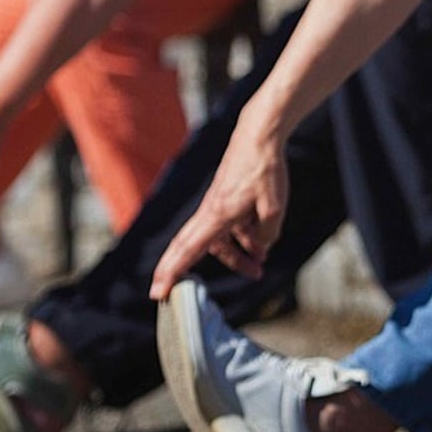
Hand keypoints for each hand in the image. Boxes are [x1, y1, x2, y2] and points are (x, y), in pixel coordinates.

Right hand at [149, 116, 288, 299]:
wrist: (260, 135)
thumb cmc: (264, 168)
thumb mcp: (274, 206)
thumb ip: (267, 233)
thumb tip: (261, 247)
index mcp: (218, 215)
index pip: (189, 249)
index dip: (172, 272)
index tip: (157, 292)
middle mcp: (211, 212)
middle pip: (188, 247)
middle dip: (178, 271)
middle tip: (165, 295)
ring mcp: (218, 205)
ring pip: (218, 239)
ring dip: (236, 255)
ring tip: (258, 267)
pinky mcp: (227, 199)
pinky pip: (230, 226)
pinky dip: (243, 237)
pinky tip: (262, 243)